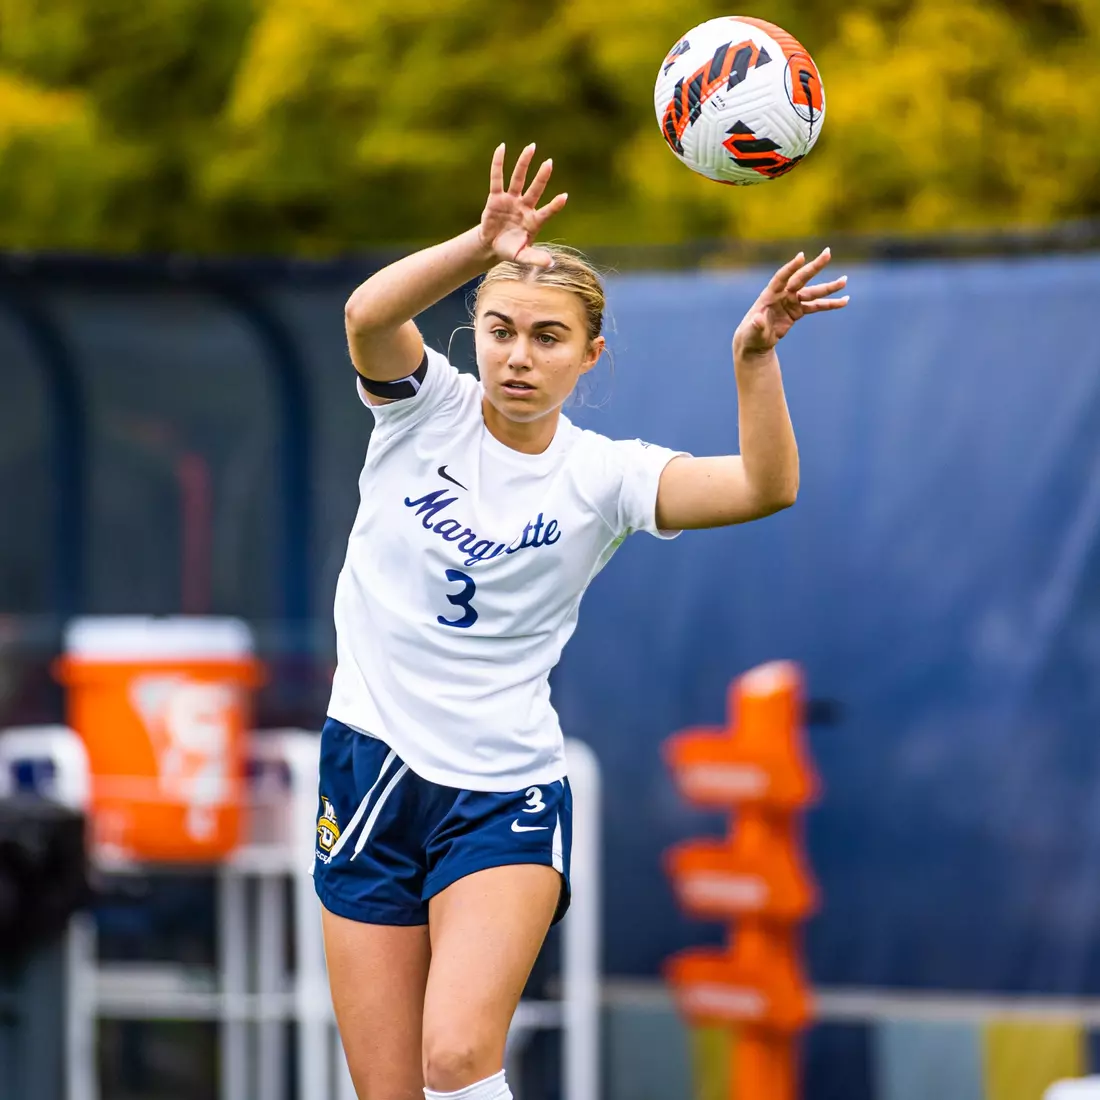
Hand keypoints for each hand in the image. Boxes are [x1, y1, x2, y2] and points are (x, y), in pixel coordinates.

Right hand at [478, 143, 567, 267]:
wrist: (492, 246)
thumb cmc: (511, 250)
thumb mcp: (523, 257)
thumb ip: (536, 259)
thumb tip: (551, 264)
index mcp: (534, 221)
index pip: (547, 211)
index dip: (555, 205)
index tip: (564, 197)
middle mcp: (525, 207)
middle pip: (535, 189)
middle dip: (541, 177)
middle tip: (549, 163)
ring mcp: (511, 200)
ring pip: (518, 179)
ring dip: (524, 164)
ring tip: (531, 147)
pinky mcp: (496, 197)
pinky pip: (497, 178)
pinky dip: (498, 163)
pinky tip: (501, 148)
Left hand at [734, 248, 848, 356]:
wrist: (755, 341)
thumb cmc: (750, 334)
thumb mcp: (751, 332)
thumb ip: (756, 326)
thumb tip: (758, 319)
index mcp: (769, 295)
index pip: (781, 277)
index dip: (791, 268)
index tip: (802, 256)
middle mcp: (782, 294)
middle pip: (801, 278)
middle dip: (814, 266)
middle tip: (828, 253)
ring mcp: (792, 301)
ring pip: (813, 292)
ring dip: (829, 287)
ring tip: (845, 281)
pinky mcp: (798, 311)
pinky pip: (817, 306)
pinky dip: (830, 304)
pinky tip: (844, 301)